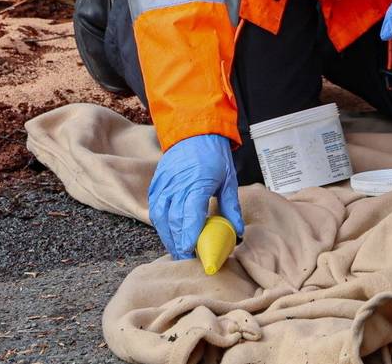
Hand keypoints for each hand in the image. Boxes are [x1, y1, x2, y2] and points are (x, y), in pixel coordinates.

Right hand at [147, 133, 242, 259]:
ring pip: (160, 217)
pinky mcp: (157, 184)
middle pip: (174, 220)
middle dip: (179, 243)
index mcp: (197, 183)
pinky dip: (160, 223)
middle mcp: (177, 185)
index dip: (189, 236)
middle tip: (187, 258)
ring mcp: (164, 184)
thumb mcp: (228, 179)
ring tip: (177, 249)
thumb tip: (237, 231)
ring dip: (167, 236)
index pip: (190, 215)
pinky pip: (155, 208)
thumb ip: (231, 206)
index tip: (191, 252)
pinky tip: (168, 233)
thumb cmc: (213, 154)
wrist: (193, 131)